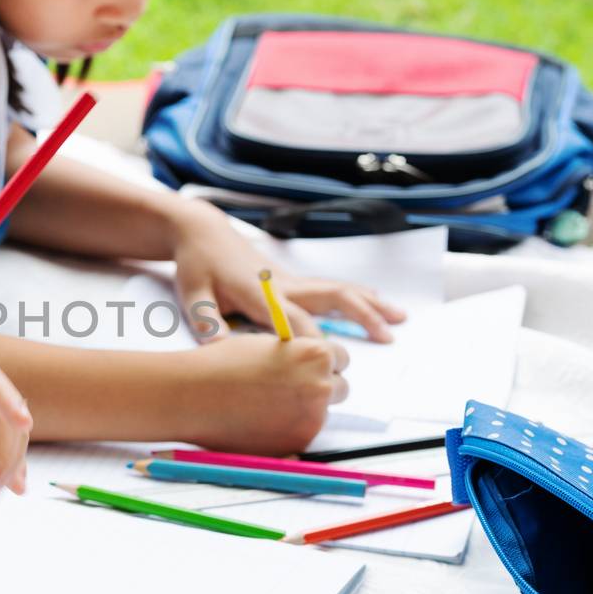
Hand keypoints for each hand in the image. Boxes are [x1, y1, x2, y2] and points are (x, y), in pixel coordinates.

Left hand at [169, 201, 406, 341]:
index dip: (313, 340)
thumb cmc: (196, 265)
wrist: (202, 231)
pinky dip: (358, 296)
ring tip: (399, 319)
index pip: (294, 319)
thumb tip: (219, 352)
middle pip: (331, 296)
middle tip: (388, 338)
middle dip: (361, 316)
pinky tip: (377, 303)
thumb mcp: (192, 295)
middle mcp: (282, 283)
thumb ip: (208, 322)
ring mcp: (291, 280)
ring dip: (370, 303)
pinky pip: (331, 288)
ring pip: (338, 289)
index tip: (332, 362)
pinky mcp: (293, 280)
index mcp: (259, 291)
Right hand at [181, 333, 350, 454]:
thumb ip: (296, 355)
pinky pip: (302, 435)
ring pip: (321, 414)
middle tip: (291, 388)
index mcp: (316, 355)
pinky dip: (288, 430)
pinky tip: (260, 421)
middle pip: (340, 388)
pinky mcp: (296, 444)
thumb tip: (312, 366)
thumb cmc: (223, 364)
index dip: (323, 362)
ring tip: (267, 405)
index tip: (309, 367)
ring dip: (305, 410)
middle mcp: (321, 387)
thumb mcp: (267, 345)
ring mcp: (311, 419)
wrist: (192, 396)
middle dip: (320, 387)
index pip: (342, 358)